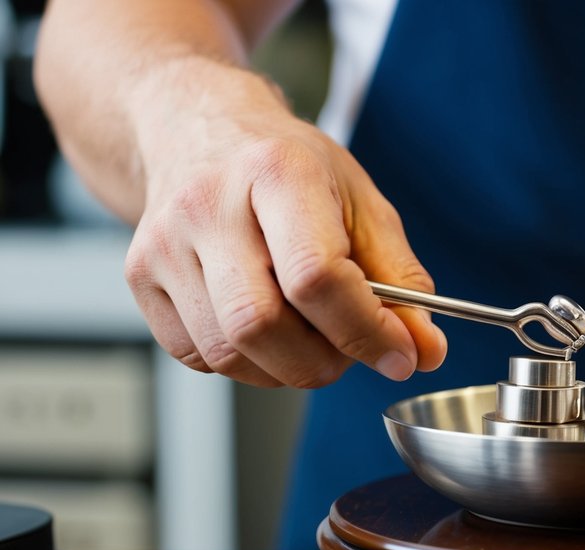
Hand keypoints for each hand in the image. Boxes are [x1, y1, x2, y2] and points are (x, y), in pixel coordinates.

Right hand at [124, 66, 445, 386]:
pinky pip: (198, 356)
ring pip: (228, 351)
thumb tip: (426, 351)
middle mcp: (207, 204)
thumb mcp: (362, 204)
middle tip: (350, 348)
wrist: (198, 129)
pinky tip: (266, 329)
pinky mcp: (140, 276)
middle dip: (322, 360)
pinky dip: (246, 363)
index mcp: (276, 172)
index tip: (400, 355)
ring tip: (311, 336)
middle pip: (261, 324)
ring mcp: (163, 242)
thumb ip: (401, 281)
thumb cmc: (288, 168)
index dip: (365, 330)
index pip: (315, 276)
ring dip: (285, 367)